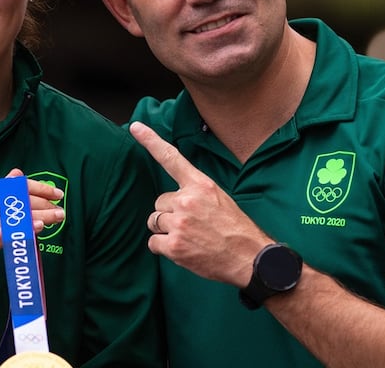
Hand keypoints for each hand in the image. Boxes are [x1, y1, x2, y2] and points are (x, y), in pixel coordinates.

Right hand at [0, 169, 64, 292]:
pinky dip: (23, 229)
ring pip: (13, 216)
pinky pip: (5, 234)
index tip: (55, 193)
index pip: (10, 186)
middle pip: (14, 200)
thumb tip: (17, 174)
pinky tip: (38, 227)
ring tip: (57, 218)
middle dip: (42, 203)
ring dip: (40, 216)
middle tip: (60, 209)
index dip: (36, 187)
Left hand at [130, 121, 270, 287]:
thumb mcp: (219, 199)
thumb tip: (174, 198)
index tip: (136, 127)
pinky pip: (153, 242)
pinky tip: (183, 250)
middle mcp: (187, 200)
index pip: (171, 158)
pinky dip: (163, 248)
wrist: (249, 258)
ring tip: (189, 237)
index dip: (150, 141)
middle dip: (169, 213)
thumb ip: (195, 192)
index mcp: (201, 184)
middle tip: (191, 224)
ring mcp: (179, 223)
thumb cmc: (235, 229)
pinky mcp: (173, 245)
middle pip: (159, 202)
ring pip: (155, 221)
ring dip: (166, 230)